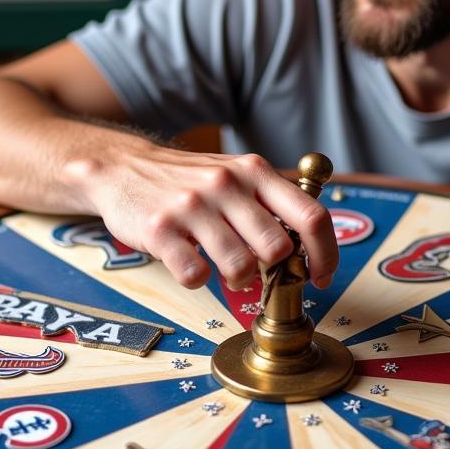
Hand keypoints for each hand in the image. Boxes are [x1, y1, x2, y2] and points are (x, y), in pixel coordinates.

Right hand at [69, 143, 337, 291]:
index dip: (325, 254)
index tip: (322, 276)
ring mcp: (193, 205)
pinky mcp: (160, 228)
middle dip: (275, 272)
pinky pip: (195, 274)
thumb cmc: (190, 180)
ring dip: (238, 281)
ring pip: (239, 267)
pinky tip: (190, 264)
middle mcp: (227, 184)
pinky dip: (197, 279)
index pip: (311, 215)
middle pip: (277, 247)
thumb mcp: (237, 175)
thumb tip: (312, 247)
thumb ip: (273, 203)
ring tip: (227, 271)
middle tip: (262, 274)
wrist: (124, 167)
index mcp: (255, 171)